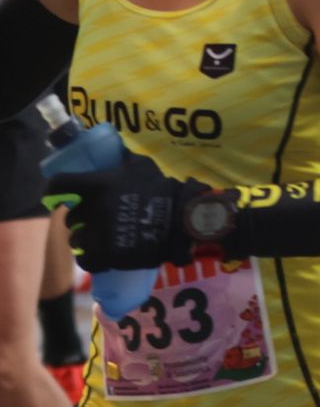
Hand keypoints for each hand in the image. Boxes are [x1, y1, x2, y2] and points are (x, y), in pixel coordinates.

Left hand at [44, 152, 208, 270]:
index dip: (53, 191)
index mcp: (97, 185)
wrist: (180, 220)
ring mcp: (98, 235)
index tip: (55, 196)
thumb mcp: (142, 165)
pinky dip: (92, 258)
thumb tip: (112, 146)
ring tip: (101, 237)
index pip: (58, 185)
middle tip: (92, 217)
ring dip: (85, 238)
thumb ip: (123, 157)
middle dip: (78, 217)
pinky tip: (102, 254)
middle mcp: (93, 209)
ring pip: (76, 239)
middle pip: (68, 217)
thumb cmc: (161, 190)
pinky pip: (86, 260)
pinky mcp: (105, 256)